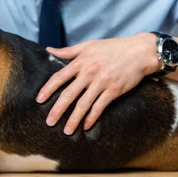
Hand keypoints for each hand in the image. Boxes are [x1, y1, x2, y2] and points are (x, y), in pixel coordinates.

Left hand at [36, 33, 158, 134]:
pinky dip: (92, 117)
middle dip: (57, 109)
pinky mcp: (114, 90)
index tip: (39, 100)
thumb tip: (48, 49)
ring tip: (67, 131)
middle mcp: (89, 72)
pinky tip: (85, 126)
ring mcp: (101, 82)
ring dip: (74, 119)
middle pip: (69, 94)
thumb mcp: (89, 45)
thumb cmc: (112, 47)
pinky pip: (100, 107)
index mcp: (81, 61)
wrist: (139, 52)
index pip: (59, 77)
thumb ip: (68, 51)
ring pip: (83, 104)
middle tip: (49, 122)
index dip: (48, 89)